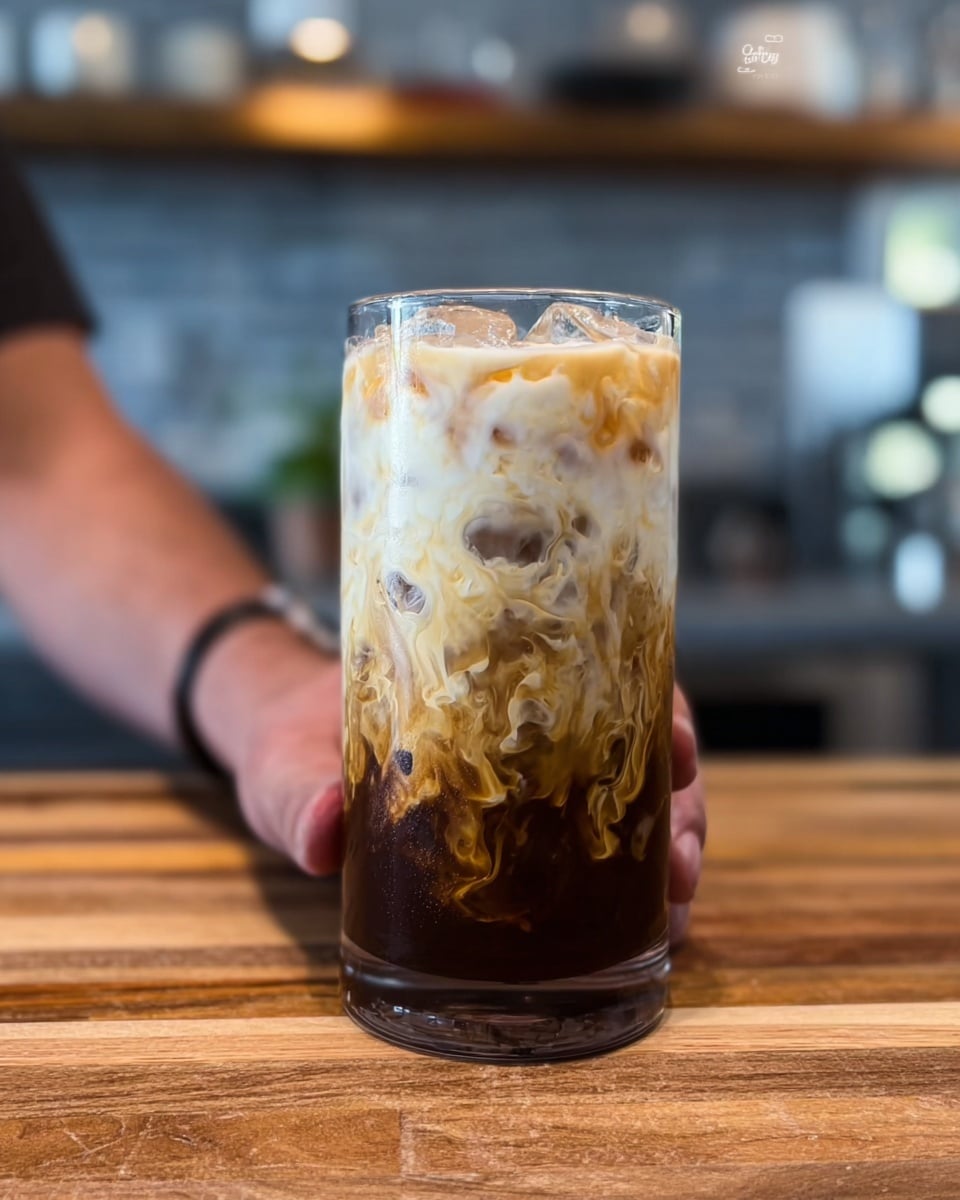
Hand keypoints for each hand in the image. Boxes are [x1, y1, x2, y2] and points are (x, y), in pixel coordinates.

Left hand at [202, 629, 704, 945]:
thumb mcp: (287, 760)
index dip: (658, 706)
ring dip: (674, 847)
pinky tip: (655, 922)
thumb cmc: (295, 740)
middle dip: (683, 799)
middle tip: (687, 855)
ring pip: (637, 799)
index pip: (602, 672)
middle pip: (641, 744)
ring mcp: (538, 779)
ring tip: (681, 901)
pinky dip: (637, 882)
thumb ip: (298, 792)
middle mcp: (533, 725)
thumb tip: (323, 834)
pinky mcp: (529, 832)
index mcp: (492, 679)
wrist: (287, 756)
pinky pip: (603, 848)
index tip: (680, 742)